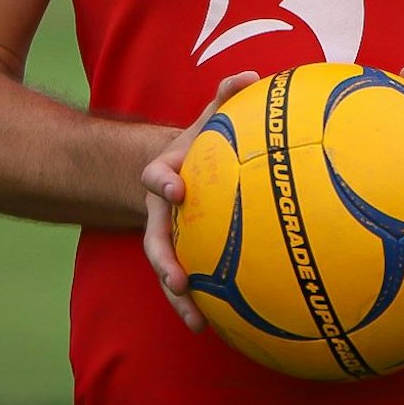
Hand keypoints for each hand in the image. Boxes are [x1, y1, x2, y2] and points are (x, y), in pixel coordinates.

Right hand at [140, 70, 258, 332]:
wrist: (183, 170)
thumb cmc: (205, 142)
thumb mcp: (211, 118)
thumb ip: (226, 97)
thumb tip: (250, 76)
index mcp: (166, 173)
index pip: (156, 176)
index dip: (162, 183)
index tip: (176, 190)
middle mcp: (159, 210)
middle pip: (153, 236)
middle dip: (163, 258)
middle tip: (176, 277)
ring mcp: (167, 235)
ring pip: (165, 267)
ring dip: (175, 294)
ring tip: (193, 318)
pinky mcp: (181, 255)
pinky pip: (184, 283)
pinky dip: (193, 305)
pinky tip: (211, 328)